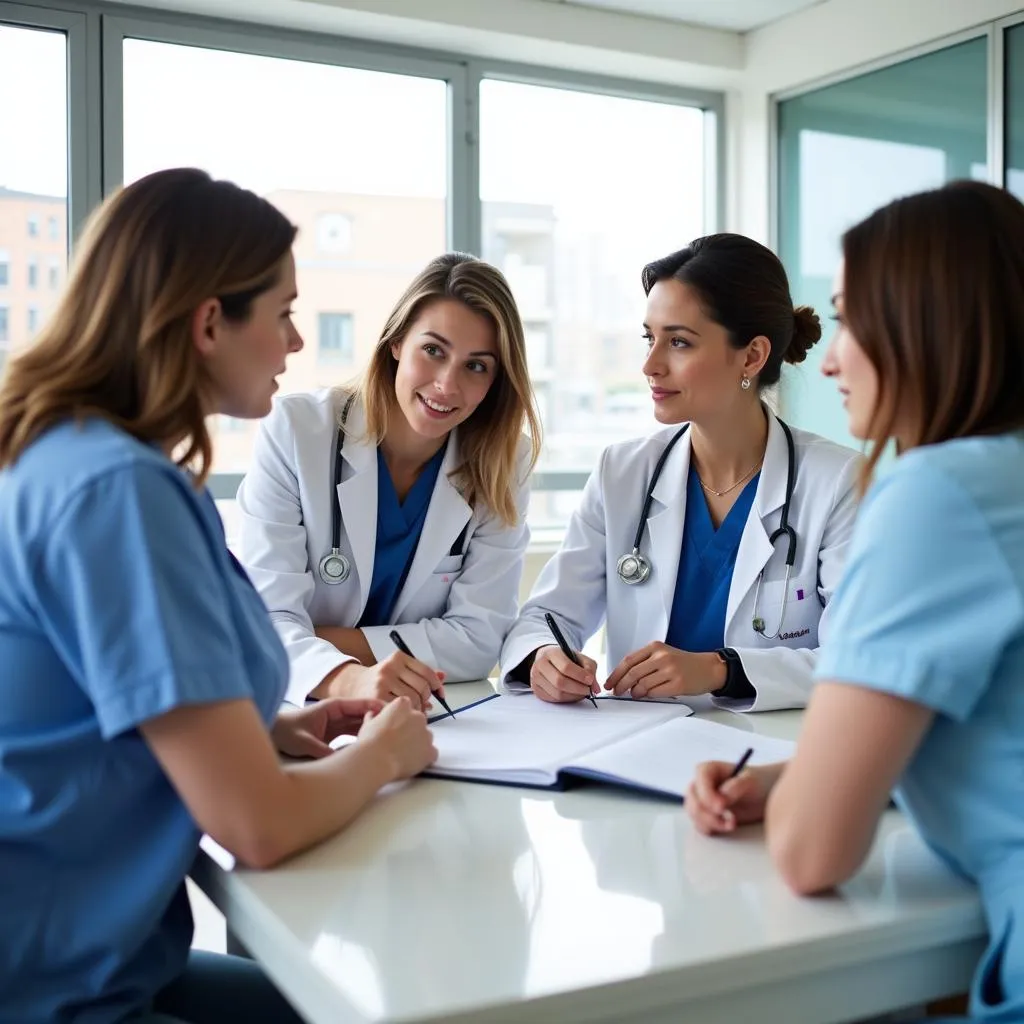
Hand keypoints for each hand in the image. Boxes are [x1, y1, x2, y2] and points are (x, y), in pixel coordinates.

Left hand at [271, 698, 383, 758]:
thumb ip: (322, 751)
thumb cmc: (285, 731)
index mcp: (333, 708)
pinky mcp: (334, 736)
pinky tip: (374, 748)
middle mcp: (338, 714)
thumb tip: (340, 763)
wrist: (271, 735)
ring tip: (392, 739)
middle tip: (399, 728)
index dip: (378, 708)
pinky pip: (353, 736)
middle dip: (380, 719)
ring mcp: (337, 725)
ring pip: (361, 726)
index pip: (361, 704)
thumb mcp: (303, 742)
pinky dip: (363, 740)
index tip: (393, 714)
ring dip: (374, 730)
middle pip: (364, 714)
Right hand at [327, 654, 443, 711]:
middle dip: (426, 699)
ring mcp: (383, 682)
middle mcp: (390, 667)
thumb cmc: (380, 681)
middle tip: (424, 706)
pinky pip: (400, 709)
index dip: (437, 685)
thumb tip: (443, 676)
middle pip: (422, 687)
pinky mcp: (376, 697)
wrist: (351, 686)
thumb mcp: (399, 670)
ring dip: (417, 709)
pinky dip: (406, 715)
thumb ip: (420, 673)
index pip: (426, 672)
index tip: (440, 693)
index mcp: (398, 657)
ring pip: (412, 699)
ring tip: (414, 713)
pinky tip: (403, 717)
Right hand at [357, 697, 437, 780]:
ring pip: (425, 736)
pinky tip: (412, 762)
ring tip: (403, 754)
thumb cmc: (370, 740)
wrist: (376, 759)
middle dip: (410, 729)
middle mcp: (418, 716)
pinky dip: (424, 757)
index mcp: (403, 704)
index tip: (392, 726)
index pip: (405, 706)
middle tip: (397, 741)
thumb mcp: (368, 723)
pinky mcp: (431, 750)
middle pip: (417, 721)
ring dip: (418, 742)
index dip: (398, 717)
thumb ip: (374, 717)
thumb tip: (373, 716)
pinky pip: (431, 752)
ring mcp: (427, 733)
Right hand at [530, 645, 599, 702]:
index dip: (580, 675)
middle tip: (588, 690)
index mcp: (551, 653)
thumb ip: (590, 669)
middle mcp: (540, 665)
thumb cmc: (565, 658)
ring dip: (573, 696)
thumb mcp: (579, 657)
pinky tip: (572, 695)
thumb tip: (595, 688)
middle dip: (578, 688)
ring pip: (557, 693)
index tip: (590, 680)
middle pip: (560, 682)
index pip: (566, 667)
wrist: (548, 659)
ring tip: (582, 693)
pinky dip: (566, 699)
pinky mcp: (537, 690)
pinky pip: (553, 699)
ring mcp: (536, 678)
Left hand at [605, 643, 724, 697]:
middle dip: (621, 685)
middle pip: (632, 673)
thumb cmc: (683, 663)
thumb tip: (622, 678)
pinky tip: (649, 695)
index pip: (628, 660)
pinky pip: (655, 693)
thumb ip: (644, 663)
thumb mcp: (663, 654)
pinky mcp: (678, 684)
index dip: (615, 673)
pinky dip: (648, 696)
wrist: (708, 668)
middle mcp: (662, 657)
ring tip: (635, 694)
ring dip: (635, 693)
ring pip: (642, 685)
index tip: (609, 683)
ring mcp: (671, 670)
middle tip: (617, 692)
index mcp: (655, 647)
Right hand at [686, 760, 779, 834]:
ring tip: (732, 824)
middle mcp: (702, 784)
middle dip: (707, 814)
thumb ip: (736, 786)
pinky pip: (700, 824)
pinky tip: (729, 826)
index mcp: (709, 770)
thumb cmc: (759, 783)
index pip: (700, 779)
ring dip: (711, 823)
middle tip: (728, 821)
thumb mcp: (752, 781)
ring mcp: (702, 800)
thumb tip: (722, 796)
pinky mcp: (707, 815)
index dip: (707, 794)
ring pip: (694, 815)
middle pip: (693, 800)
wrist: (766, 796)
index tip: (722, 807)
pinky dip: (713, 829)